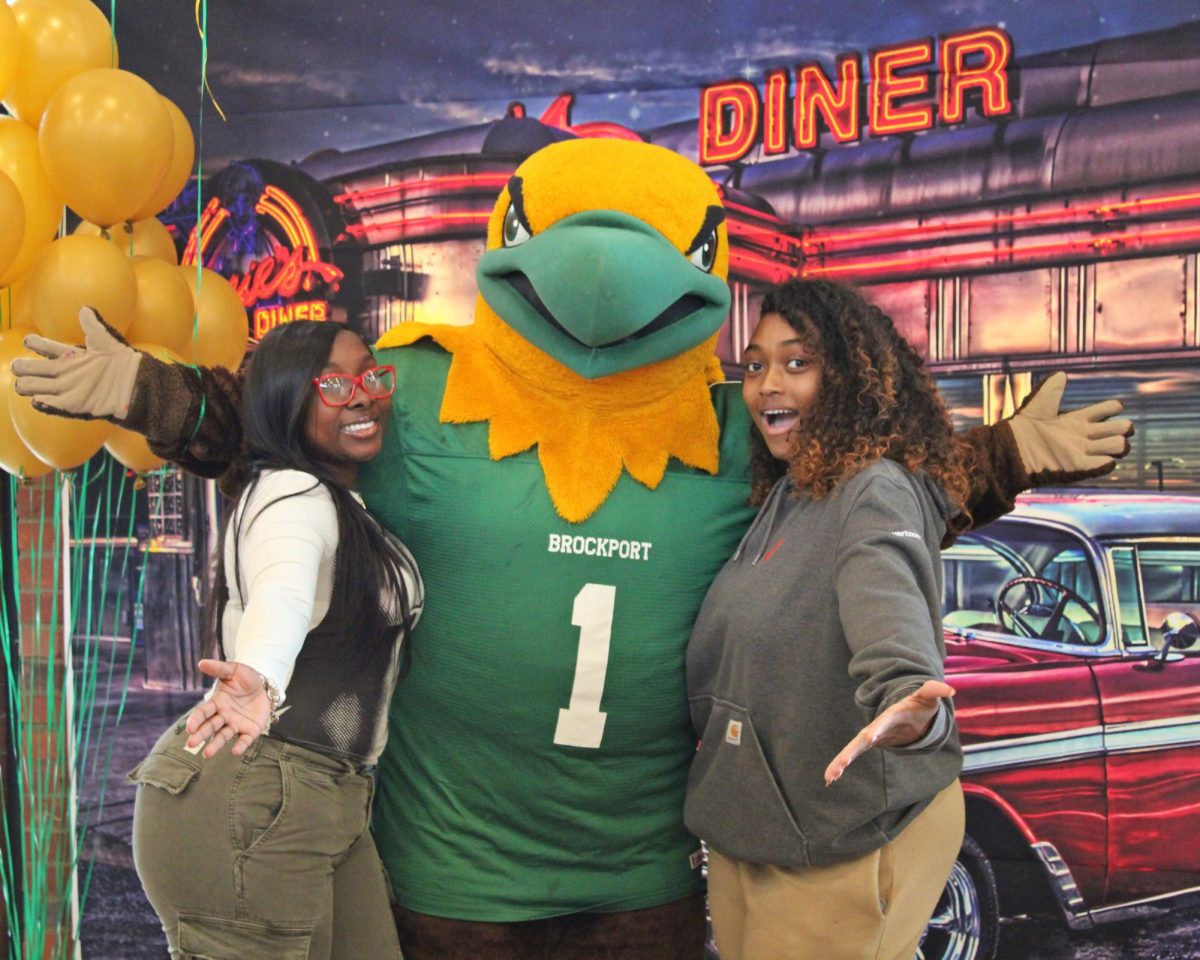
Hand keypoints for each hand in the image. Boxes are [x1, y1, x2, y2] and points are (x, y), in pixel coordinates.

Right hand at [12, 306, 141, 420]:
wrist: (136, 382)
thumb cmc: (122, 360)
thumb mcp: (106, 340)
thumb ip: (93, 325)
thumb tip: (84, 309)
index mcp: (69, 355)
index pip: (43, 346)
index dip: (34, 343)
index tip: (31, 342)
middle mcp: (63, 371)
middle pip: (31, 369)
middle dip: (21, 367)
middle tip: (21, 367)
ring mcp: (66, 388)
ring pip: (33, 387)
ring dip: (26, 385)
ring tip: (24, 384)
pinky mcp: (73, 404)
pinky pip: (51, 405)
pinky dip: (42, 403)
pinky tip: (38, 400)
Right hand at [186, 660, 273, 757]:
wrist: (265, 685)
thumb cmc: (246, 678)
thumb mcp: (234, 670)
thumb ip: (218, 668)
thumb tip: (201, 663)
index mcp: (217, 702)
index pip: (203, 712)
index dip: (196, 720)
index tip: (189, 728)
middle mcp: (224, 716)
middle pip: (210, 726)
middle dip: (201, 735)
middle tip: (191, 744)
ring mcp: (236, 724)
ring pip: (223, 736)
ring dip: (215, 745)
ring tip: (207, 754)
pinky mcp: (250, 730)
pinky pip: (244, 739)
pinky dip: (240, 745)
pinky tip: (236, 751)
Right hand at [824, 679, 954, 785]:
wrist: (911, 712)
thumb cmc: (920, 705)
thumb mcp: (927, 698)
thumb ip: (934, 691)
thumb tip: (949, 689)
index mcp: (890, 717)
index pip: (883, 724)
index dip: (877, 730)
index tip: (870, 738)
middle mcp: (876, 727)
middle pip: (860, 740)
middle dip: (850, 752)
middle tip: (841, 764)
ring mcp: (872, 737)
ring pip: (853, 750)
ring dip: (840, 763)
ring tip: (829, 778)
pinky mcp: (871, 744)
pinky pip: (853, 756)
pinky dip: (841, 766)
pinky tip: (830, 780)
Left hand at [1007, 372, 1132, 480]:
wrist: (1012, 448)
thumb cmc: (1023, 426)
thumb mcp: (1039, 404)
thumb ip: (1051, 388)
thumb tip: (1062, 374)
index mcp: (1077, 419)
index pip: (1106, 411)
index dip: (1114, 407)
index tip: (1115, 406)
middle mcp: (1084, 436)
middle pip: (1119, 429)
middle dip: (1124, 427)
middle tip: (1119, 427)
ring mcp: (1083, 452)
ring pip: (1118, 446)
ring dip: (1119, 443)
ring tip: (1111, 442)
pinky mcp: (1078, 467)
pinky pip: (1103, 465)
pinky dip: (1107, 461)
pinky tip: (1103, 458)